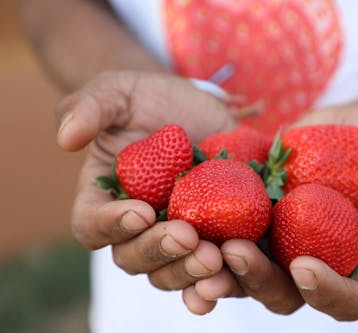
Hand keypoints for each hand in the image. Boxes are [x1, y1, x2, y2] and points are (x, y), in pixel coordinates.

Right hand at [55, 70, 235, 292]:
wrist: (194, 106)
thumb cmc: (146, 99)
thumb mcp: (116, 92)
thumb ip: (88, 108)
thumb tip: (67, 138)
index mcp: (104, 199)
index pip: (92, 226)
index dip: (110, 226)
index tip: (140, 212)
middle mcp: (137, 226)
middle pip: (134, 258)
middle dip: (158, 251)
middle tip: (186, 236)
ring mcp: (175, 233)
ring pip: (171, 272)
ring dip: (189, 271)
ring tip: (214, 257)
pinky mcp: (211, 233)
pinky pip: (211, 269)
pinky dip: (219, 280)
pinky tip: (231, 276)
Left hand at [183, 102, 357, 318]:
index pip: (346, 299)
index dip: (326, 294)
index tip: (305, 267)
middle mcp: (316, 257)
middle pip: (284, 292)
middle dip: (257, 280)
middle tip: (235, 254)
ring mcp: (283, 235)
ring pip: (246, 267)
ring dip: (219, 264)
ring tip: (196, 246)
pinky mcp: (257, 206)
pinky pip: (227, 226)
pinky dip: (205, 228)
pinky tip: (181, 217)